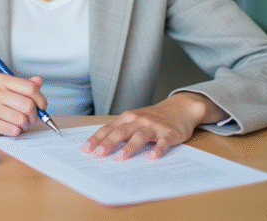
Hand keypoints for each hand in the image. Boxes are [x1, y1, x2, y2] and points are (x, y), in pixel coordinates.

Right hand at [0, 74, 48, 136]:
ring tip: (22, 122)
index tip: (42, 105)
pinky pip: (12, 130)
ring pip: (21, 119)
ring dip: (26, 124)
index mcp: (1, 79)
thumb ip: (24, 85)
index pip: (29, 88)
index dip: (40, 98)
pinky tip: (13, 127)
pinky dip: (17, 130)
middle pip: (27, 105)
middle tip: (32, 117)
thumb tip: (38, 81)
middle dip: (34, 114)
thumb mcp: (7, 86)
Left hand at [81, 92, 225, 160]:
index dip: (97, 138)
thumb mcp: (135, 119)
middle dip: (108, 143)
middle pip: (121, 132)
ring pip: (140, 136)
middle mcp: (139, 120)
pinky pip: (163, 142)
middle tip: (98, 154)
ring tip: (120, 158)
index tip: (86, 149)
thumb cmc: (153, 117)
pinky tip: (152, 157)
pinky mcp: (169, 133)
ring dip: (129, 147)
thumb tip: (101, 145)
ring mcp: (154, 126)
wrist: (180, 107)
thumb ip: (121, 129)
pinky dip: (158, 149)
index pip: (109, 128)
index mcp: (128, 117)